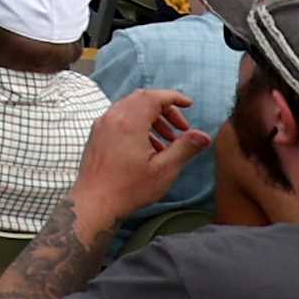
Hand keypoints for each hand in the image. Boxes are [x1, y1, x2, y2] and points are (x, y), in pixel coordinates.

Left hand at [74, 86, 199, 215]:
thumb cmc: (130, 188)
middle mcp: (112, 117)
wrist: (94, 202)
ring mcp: (101, 125)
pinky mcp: (97, 135)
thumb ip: (185, 148)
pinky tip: (150, 148)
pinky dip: (138, 125)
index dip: (174, 97)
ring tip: (169, 142)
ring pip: (130, 109)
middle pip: (141, 99)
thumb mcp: (164, 169)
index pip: (153, 96)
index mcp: (128, 121)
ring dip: (153, 119)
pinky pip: (120, 120)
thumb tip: (204, 135)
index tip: (190, 104)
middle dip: (165, 110)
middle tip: (182, 129)